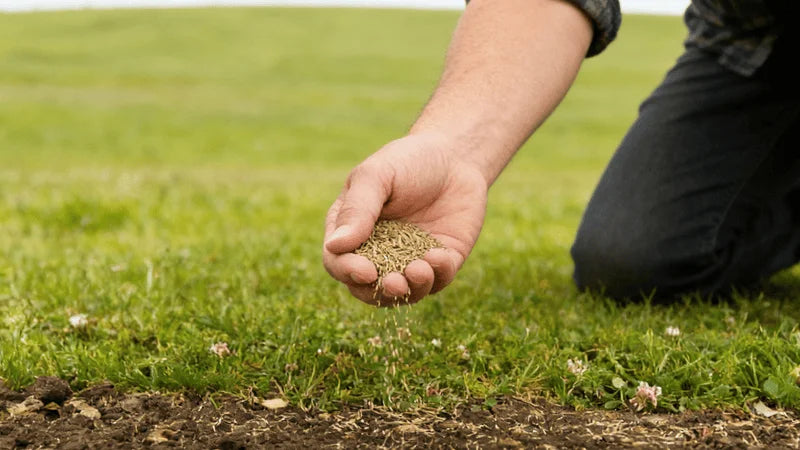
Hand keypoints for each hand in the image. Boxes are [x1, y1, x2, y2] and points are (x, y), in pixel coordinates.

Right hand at [323, 133, 487, 305]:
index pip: (338, 261)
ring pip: (405, 292)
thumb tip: (335, 246)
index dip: (347, 271)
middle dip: (380, 292)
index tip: (366, 270)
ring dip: (412, 288)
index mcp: (351, 230)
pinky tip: (440, 257)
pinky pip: (438, 281)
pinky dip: (438, 276)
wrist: (455, 154)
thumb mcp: (376, 176)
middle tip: (395, 283)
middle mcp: (378, 251)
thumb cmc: (407, 160)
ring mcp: (410, 259)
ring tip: (420, 269)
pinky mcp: (442, 261)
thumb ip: (357, 209)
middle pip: (367, 288)